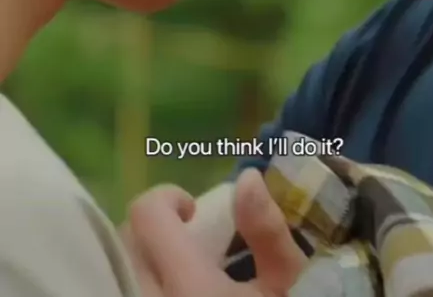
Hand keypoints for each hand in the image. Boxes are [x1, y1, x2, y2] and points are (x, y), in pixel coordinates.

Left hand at [126, 169, 305, 296]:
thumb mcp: (284, 284)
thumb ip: (267, 232)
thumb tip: (248, 178)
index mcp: (187, 285)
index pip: (146, 215)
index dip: (167, 198)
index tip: (190, 211)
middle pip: (125, 238)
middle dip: (152, 228)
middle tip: (184, 240)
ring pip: (117, 267)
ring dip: (141, 254)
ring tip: (173, 266)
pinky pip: (118, 287)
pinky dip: (132, 279)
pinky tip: (164, 286)